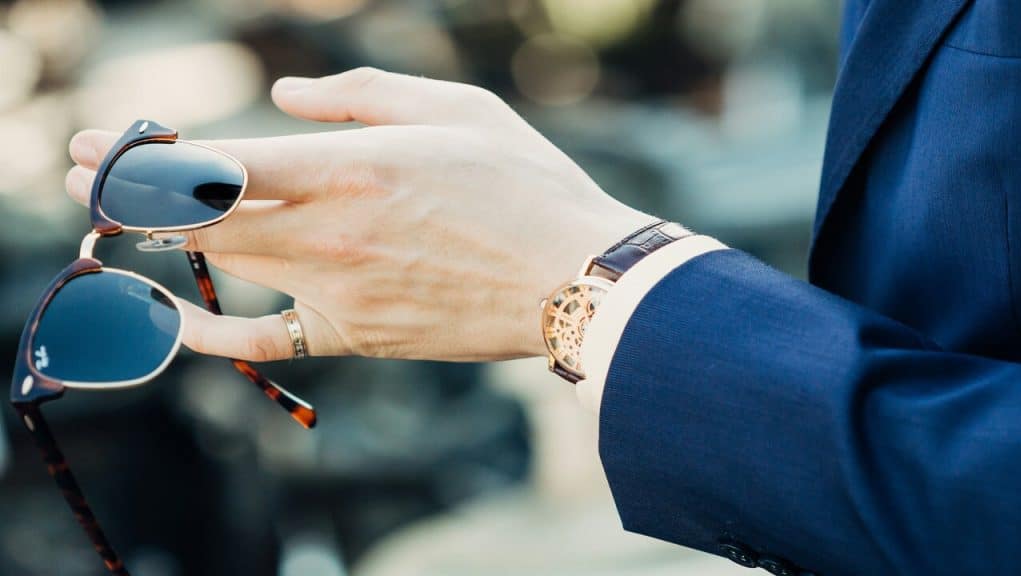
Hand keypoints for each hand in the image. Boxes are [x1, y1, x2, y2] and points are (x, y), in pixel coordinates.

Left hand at [66, 68, 654, 361]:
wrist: (574, 280)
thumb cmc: (525, 184)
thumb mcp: (456, 107)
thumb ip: (362, 93)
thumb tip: (283, 98)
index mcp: (351, 166)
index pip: (211, 164)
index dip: (138, 157)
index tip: (92, 147)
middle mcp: (330, 233)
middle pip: (194, 218)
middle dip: (123, 195)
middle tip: (77, 176)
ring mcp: (339, 292)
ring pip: (222, 268)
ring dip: (158, 244)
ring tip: (118, 222)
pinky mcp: (356, 337)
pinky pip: (264, 340)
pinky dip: (210, 333)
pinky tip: (172, 320)